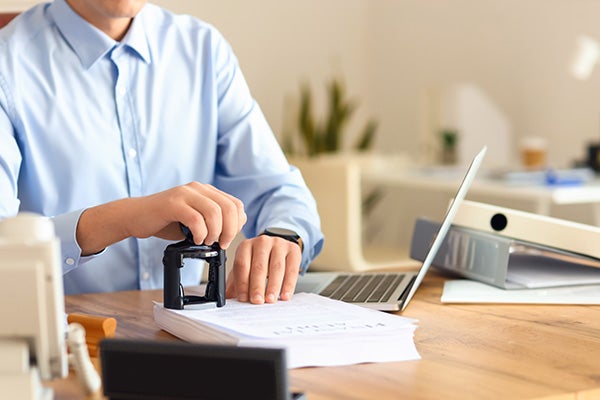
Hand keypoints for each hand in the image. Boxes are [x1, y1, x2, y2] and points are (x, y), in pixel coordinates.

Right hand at [77, 182, 245, 254]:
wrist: (135, 216)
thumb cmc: (166, 221)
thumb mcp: (195, 219)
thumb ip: (212, 221)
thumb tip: (231, 232)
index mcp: (207, 191)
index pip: (236, 204)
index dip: (237, 224)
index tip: (228, 238)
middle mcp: (198, 189)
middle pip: (229, 208)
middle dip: (230, 231)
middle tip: (221, 244)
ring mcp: (185, 194)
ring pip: (214, 212)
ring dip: (214, 233)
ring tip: (206, 241)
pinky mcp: (172, 203)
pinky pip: (196, 219)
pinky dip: (200, 233)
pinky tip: (194, 240)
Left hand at [226, 235, 301, 303]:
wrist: (277, 248)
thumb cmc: (259, 261)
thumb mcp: (245, 269)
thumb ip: (236, 282)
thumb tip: (226, 299)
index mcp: (245, 246)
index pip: (242, 264)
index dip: (242, 283)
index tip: (243, 298)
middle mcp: (262, 242)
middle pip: (259, 266)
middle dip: (257, 286)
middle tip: (256, 301)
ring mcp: (279, 244)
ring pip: (276, 267)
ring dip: (273, 286)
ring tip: (270, 300)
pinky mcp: (293, 250)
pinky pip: (292, 269)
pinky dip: (288, 285)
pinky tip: (284, 295)